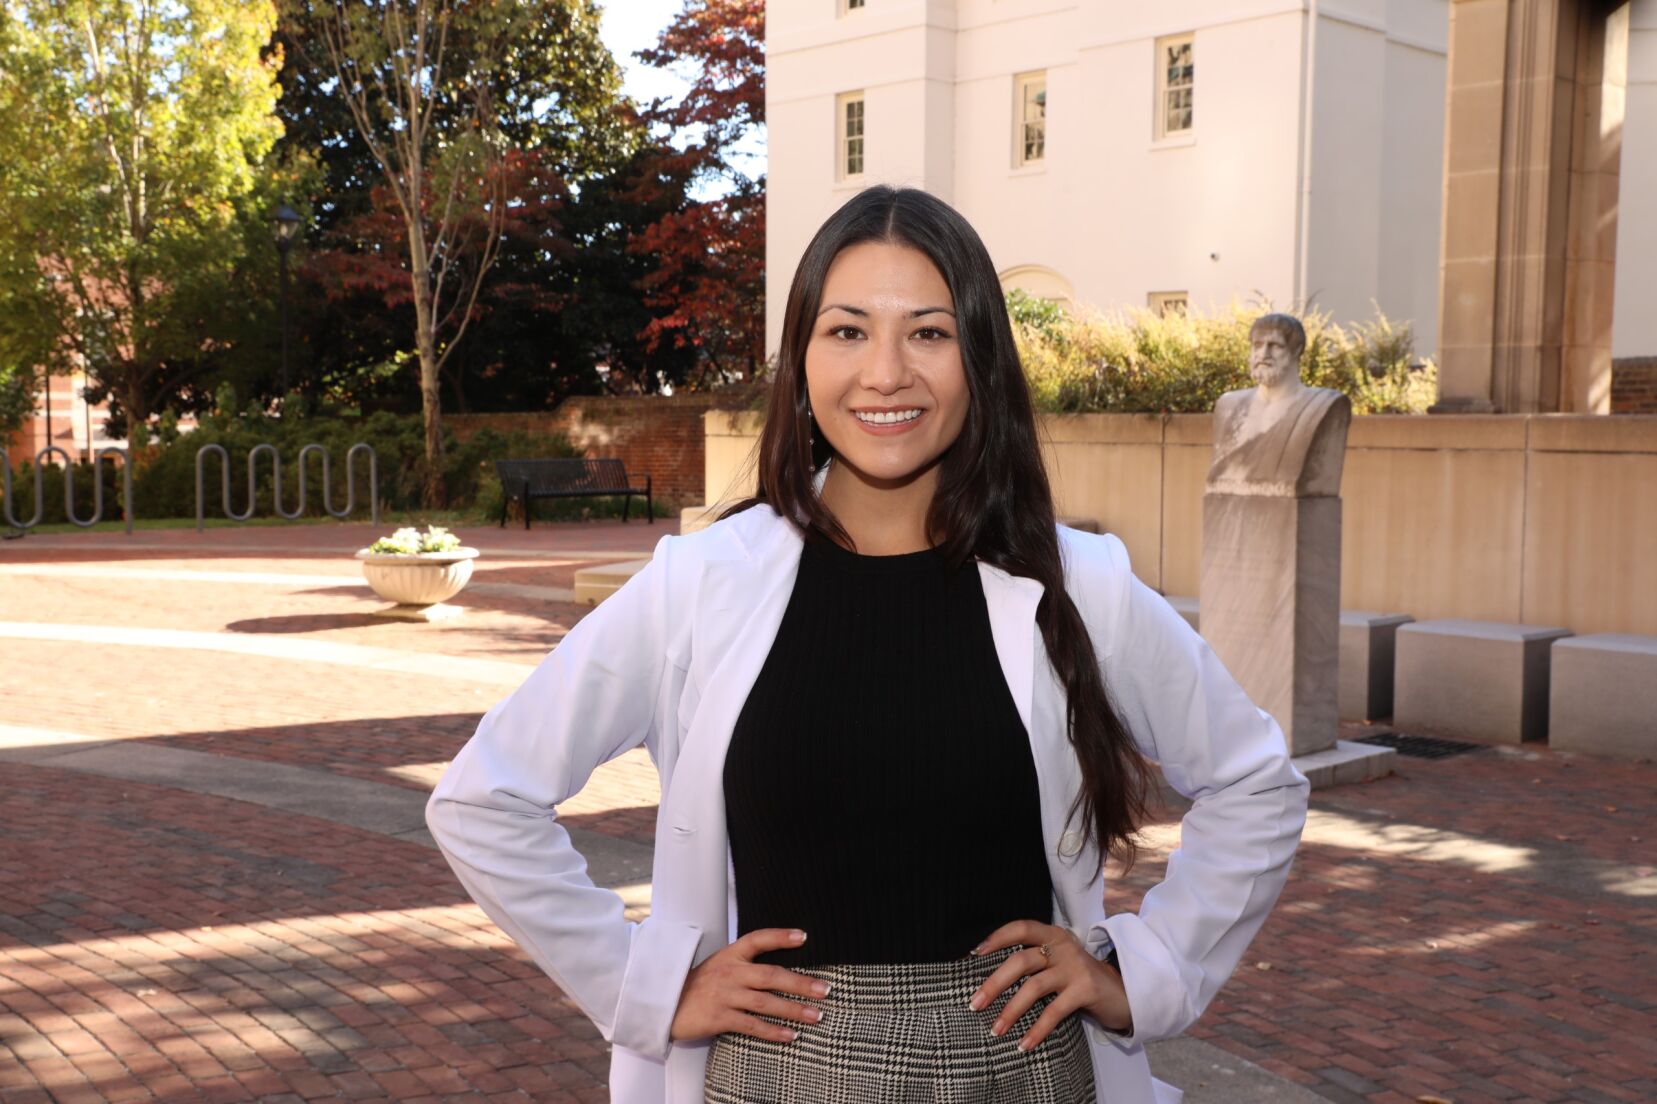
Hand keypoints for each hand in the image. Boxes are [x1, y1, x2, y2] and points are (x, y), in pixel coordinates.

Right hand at [669, 928, 828, 1043]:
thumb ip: (745, 964)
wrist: (665, 1004)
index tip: (804, 936)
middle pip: (771, 975)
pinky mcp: (719, 1018)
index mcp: (730, 955)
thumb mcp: (720, 965)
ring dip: (794, 1009)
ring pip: (766, 1002)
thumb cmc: (698, 984)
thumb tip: (780, 969)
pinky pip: (751, 1025)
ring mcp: (724, 996)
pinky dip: (773, 1031)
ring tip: (816, 1015)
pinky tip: (791, 1035)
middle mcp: (729, 972)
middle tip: (825, 989)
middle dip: (801, 983)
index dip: (781, 936)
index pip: (758, 939)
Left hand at [970, 920, 1131, 1050]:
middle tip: (974, 1004)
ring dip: (1010, 1011)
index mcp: (1052, 936)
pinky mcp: (1085, 989)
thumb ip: (1033, 962)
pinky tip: (1024, 1044)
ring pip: (1033, 987)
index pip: (1021, 928)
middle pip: (1020, 961)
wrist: (1123, 992)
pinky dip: (1036, 1030)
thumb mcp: (1058, 962)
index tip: (974, 954)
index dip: (997, 938)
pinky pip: (1054, 1011)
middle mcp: (1062, 947)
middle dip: (994, 983)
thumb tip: (990, 980)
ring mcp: (1075, 967)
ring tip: (995, 1030)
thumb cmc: (1079, 979)